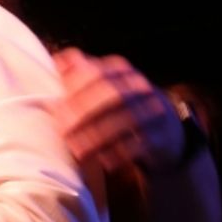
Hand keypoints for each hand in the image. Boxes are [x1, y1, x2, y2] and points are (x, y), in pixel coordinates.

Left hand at [52, 48, 185, 175]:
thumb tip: (58, 60)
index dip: (74, 90)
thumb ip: (80, 75)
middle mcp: (139, 87)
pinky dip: (119, 153)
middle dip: (84, 114)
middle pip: (112, 95)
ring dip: (98, 137)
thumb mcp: (103, 86)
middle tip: (63, 132)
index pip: (96, 73)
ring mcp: (153, 110)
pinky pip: (140, 144)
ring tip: (78, 151)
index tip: (55, 109)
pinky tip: (102, 161)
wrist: (166, 127)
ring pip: (126, 120)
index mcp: (120, 71)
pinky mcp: (161, 136)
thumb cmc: (122, 106)